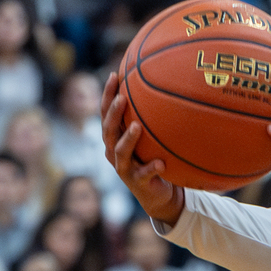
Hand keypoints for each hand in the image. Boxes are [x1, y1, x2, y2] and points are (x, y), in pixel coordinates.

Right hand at [101, 71, 183, 225]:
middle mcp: (113, 152)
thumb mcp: (150, 137)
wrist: (158, 195)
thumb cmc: (153, 158)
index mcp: (114, 138)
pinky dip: (151, 168)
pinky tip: (161, 163)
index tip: (115, 75)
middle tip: (122, 98)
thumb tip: (165, 84)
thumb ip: (150, 117)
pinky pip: (143, 175)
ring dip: (128, 139)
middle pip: (108, 130)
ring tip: (137, 126)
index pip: (105, 113)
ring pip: (120, 152)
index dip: (107, 95)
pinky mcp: (137, 183)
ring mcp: (124, 168)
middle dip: (113, 114)